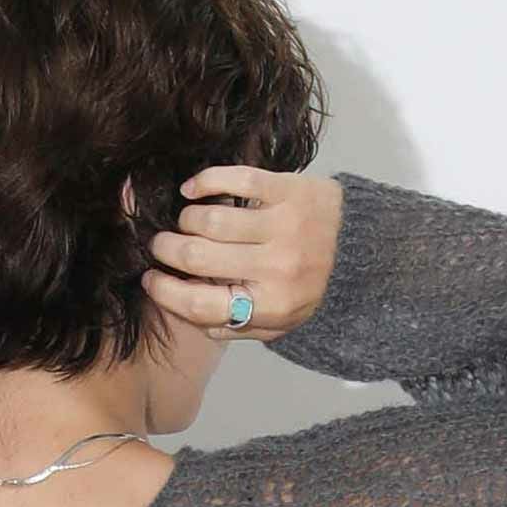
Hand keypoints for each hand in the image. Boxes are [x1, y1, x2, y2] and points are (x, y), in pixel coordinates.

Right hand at [140, 165, 342, 341]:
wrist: (357, 249)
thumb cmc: (307, 286)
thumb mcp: (277, 322)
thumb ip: (235, 325)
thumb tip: (190, 314)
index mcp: (271, 306)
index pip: (201, 304)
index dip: (165, 292)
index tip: (150, 279)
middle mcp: (278, 268)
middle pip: (197, 259)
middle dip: (166, 250)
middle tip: (159, 245)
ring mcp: (284, 226)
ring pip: (210, 220)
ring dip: (186, 220)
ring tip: (185, 222)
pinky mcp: (288, 190)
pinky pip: (234, 180)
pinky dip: (204, 183)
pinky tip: (192, 191)